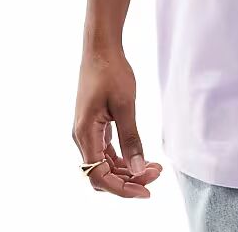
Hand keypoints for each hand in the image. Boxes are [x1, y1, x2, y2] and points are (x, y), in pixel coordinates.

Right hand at [72, 46, 162, 197]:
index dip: (122, 188)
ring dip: (127, 169)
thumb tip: (139, 169)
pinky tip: (140, 156)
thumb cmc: (111, 71)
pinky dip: (122, 157)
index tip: (146, 190)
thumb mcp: (125, 105)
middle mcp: (81, 137)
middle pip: (102, 173)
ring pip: (104, 163)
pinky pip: (105, 150)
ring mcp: (87, 131)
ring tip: (152, 167)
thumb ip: (131, 139)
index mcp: (85, 134)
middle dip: (128, 179)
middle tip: (155, 174)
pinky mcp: (93, 124)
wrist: (101, 47)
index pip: (100, 176)